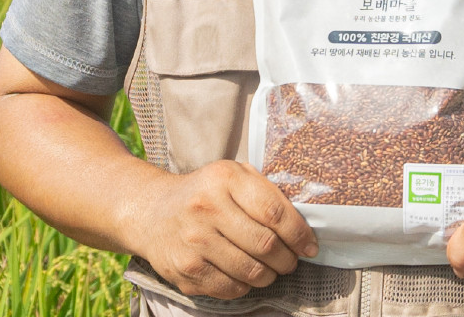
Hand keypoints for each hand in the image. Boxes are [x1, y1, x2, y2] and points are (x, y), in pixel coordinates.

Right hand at [141, 160, 317, 298]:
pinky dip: (246, 286)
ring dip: (270, 275)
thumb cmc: (204, 192)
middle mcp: (207, 209)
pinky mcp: (185, 271)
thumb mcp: (232, 175)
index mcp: (225, 179)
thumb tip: (302, 220)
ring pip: (250, 270)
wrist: (153, 212)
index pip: (273, 211)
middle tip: (292, 260)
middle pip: (265, 244)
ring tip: (273, 269)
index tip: (310, 245)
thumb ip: (263, 190)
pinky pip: (230, 288)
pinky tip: (247, 275)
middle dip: (288, 258)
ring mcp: (194, 242)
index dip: (298, 233)